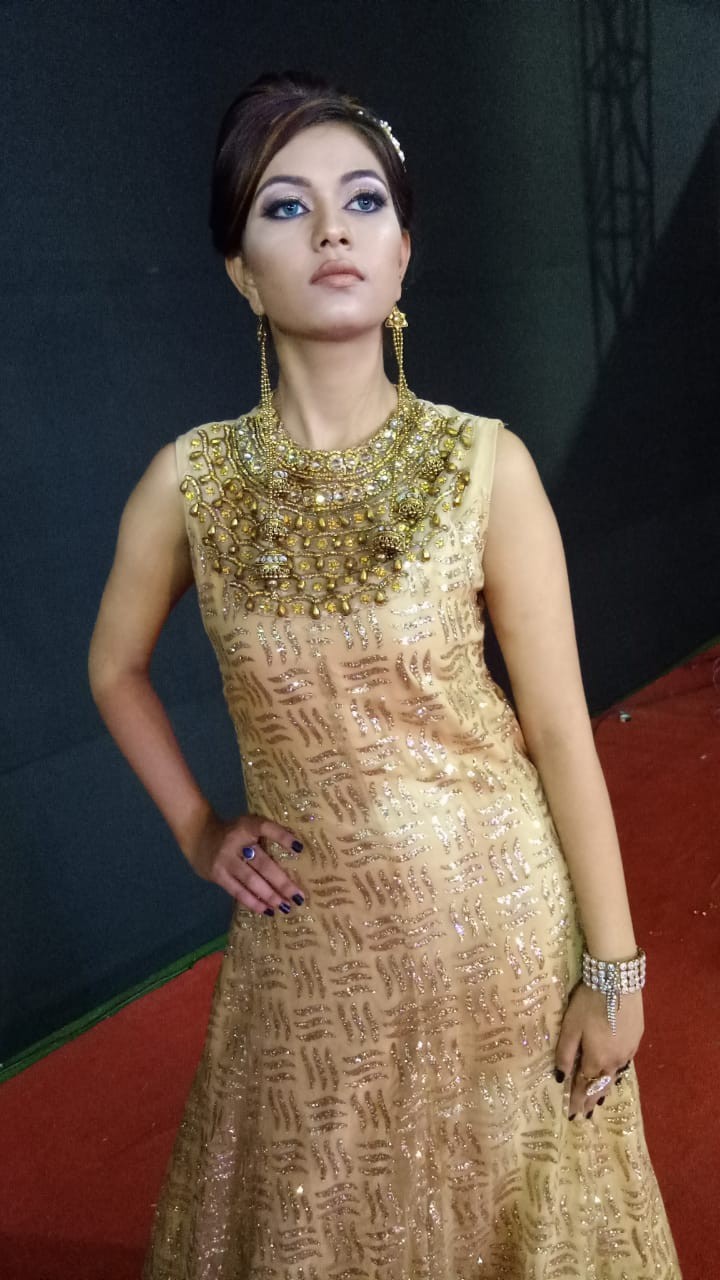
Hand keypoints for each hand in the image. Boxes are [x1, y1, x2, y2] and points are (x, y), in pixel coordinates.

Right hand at [187, 811, 305, 915]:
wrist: (198, 835)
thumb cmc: (233, 832)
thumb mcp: (247, 826)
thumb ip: (264, 837)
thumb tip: (296, 855)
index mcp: (247, 825)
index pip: (266, 828)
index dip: (282, 837)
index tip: (300, 849)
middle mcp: (236, 842)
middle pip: (263, 864)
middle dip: (282, 882)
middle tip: (298, 896)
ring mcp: (225, 859)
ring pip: (251, 881)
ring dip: (270, 896)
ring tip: (285, 906)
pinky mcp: (218, 875)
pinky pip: (237, 891)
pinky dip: (253, 902)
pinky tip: (266, 910)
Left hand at [554, 983, 643, 1117]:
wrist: (617, 980)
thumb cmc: (588, 1002)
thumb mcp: (570, 1027)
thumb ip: (565, 1053)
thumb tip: (560, 1078)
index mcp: (596, 1059)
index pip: (584, 1086)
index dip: (577, 1100)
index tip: (572, 1115)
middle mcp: (615, 1060)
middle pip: (601, 1085)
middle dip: (591, 1100)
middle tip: (585, 1115)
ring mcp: (628, 1050)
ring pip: (614, 1075)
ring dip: (605, 1088)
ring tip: (597, 1100)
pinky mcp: (636, 1038)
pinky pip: (624, 1063)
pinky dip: (615, 1072)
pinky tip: (613, 1073)